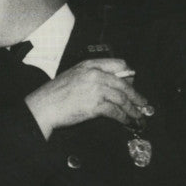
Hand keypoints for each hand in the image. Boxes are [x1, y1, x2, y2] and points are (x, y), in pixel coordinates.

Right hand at [25, 58, 148, 137]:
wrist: (43, 107)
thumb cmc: (54, 94)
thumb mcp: (73, 75)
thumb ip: (91, 76)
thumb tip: (110, 85)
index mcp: (89, 65)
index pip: (119, 64)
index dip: (129, 75)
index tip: (133, 83)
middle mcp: (95, 75)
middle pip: (124, 84)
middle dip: (136, 96)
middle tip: (143, 103)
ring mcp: (96, 90)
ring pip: (122, 98)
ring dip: (132, 109)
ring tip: (137, 115)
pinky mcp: (95, 106)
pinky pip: (115, 111)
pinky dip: (123, 117)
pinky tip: (126, 121)